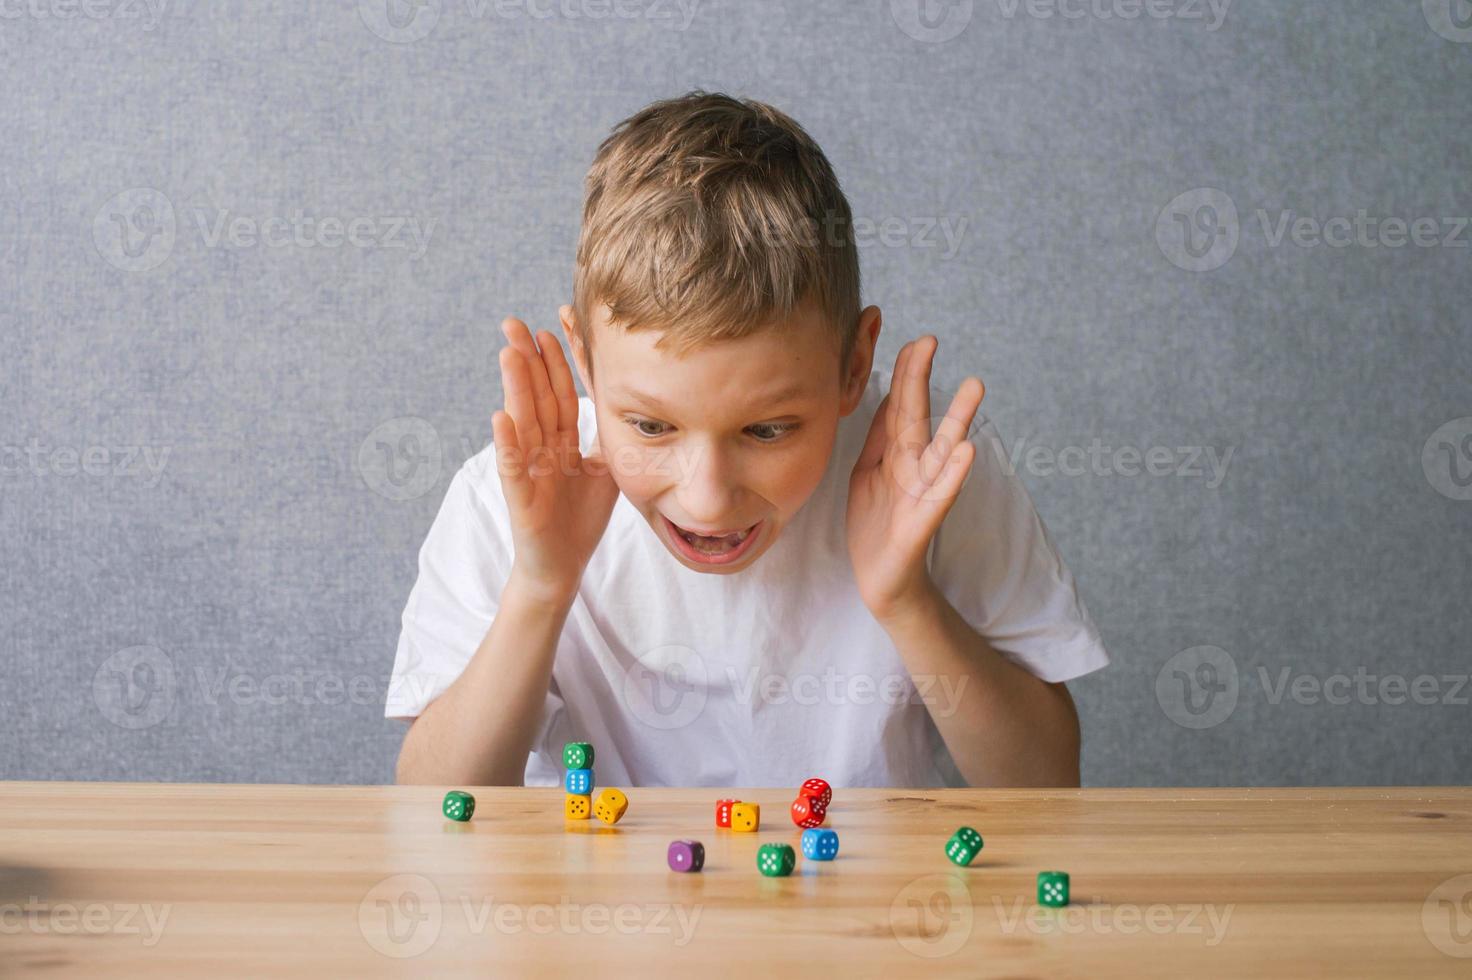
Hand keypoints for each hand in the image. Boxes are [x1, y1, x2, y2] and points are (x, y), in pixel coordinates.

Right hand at [492, 313, 618, 604]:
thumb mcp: (605, 471)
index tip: (559, 319)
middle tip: (515, 321)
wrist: (561, 566)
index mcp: (564, 441)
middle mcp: (543, 449)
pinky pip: (514, 467)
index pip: (564, 391)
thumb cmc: (578, 519)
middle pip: (537, 397)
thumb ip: (610, 438)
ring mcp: (530, 470)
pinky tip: (500, 416)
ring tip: (508, 352)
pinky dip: (508, 443)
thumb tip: (636, 405)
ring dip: (516, 387)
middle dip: (529, 359)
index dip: (563, 358)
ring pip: (523, 422)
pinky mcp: (522, 498)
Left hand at [846, 335, 984, 619]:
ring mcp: (921, 492)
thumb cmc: (876, 522)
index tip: (913, 338)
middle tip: (930, 340)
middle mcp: (912, 466)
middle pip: (916, 416)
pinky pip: (941, 494)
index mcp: (895, 453)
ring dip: (957, 417)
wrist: (880, 577)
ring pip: (940, 449)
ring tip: (975, 385)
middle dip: (920, 379)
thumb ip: (880, 435)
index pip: (899, 405)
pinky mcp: (923, 521)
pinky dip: (955, 473)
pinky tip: (969, 450)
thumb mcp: (869, 470)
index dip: (903, 372)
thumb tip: (887, 393)